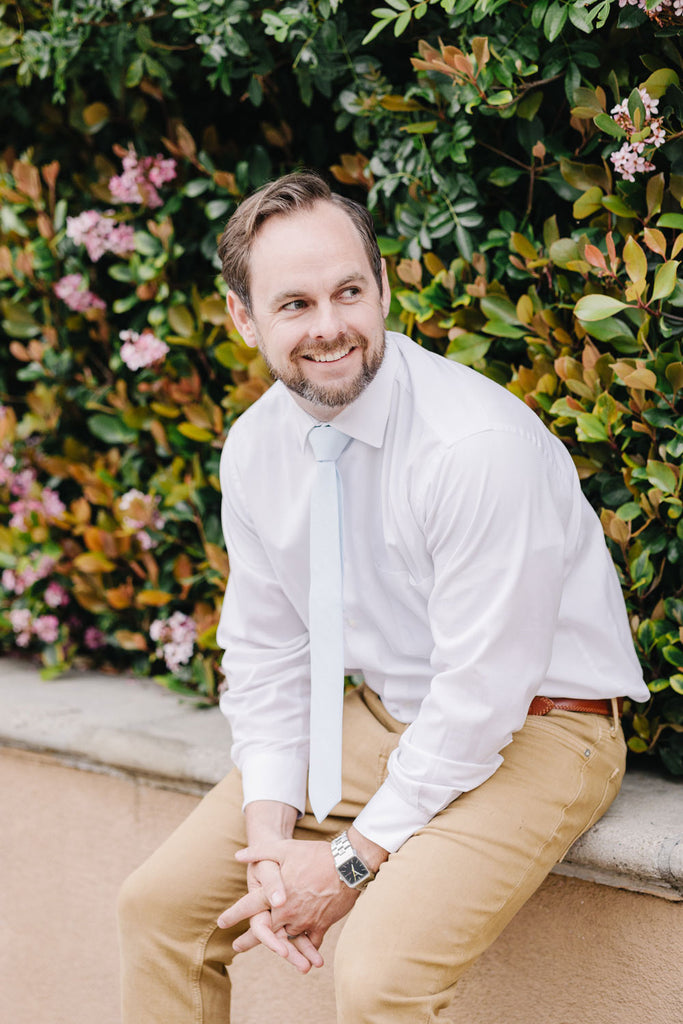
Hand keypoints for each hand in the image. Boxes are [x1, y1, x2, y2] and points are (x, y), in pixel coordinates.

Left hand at [218, 839, 358, 971]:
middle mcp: (286, 912)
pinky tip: (302, 950)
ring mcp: (304, 921)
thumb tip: (238, 855)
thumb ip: (260, 852)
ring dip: (279, 948)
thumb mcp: (285, 848)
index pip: (249, 906)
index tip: (221, 923)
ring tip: (272, 955)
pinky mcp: (321, 925)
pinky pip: (310, 941)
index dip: (234, 914)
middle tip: (237, 946)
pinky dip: (306, 946)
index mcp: (275, 895)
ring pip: (287, 939)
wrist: (347, 865)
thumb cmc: (315, 854)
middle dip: (249, 939)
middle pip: (264, 930)